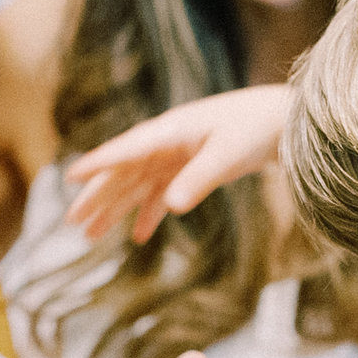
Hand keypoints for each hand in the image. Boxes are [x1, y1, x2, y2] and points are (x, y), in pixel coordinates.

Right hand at [66, 87, 295, 243]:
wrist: (288, 120)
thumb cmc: (257, 128)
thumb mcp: (228, 154)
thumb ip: (198, 179)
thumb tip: (170, 207)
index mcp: (171, 130)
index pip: (126, 150)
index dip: (98, 164)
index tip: (70, 177)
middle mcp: (168, 141)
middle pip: (124, 172)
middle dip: (98, 197)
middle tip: (72, 222)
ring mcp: (178, 154)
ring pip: (138, 185)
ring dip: (116, 209)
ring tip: (91, 235)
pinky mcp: (192, 166)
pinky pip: (162, 192)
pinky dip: (150, 213)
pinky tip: (140, 237)